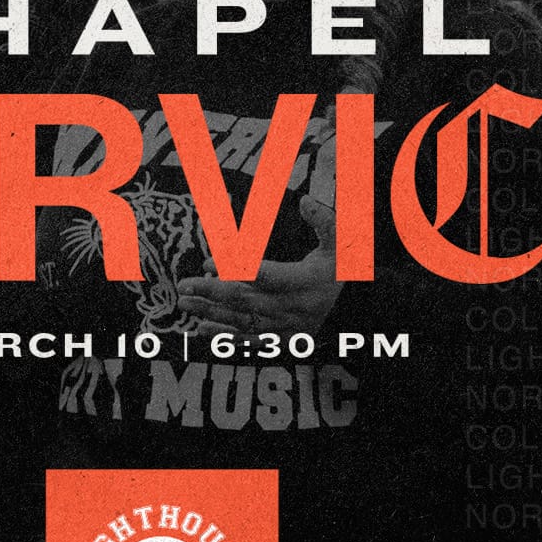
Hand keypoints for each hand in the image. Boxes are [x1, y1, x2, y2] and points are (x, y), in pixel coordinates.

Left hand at [177, 193, 342, 337]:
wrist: (357, 312)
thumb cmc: (343, 273)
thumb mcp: (341, 243)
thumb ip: (324, 221)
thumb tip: (305, 200)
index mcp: (302, 281)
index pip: (263, 274)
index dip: (236, 267)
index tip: (209, 260)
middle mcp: (289, 306)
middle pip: (243, 300)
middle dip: (210, 292)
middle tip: (183, 284)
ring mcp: (283, 326)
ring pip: (240, 321)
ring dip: (210, 313)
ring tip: (184, 304)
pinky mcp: (280, 339)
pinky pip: (248, 341)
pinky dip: (224, 337)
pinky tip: (202, 330)